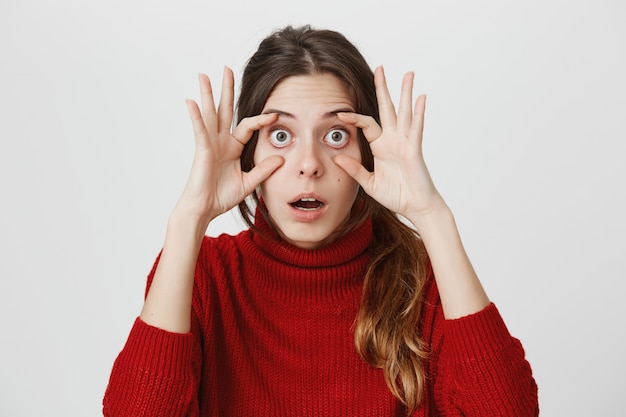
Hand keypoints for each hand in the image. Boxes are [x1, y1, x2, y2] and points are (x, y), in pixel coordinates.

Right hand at [178, 67, 282, 223]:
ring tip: (204, 75)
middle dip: (226, 90)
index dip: (261, 119)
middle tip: (227, 69)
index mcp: (232, 147)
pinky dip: (196, 116)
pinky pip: (200, 130)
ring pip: (210, 114)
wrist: (204, 209)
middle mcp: (220, 141)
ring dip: (207, 94)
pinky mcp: (202, 150)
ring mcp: (210, 144)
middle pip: (224, 110)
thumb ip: (264, 169)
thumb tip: (281, 158)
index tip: (275, 114)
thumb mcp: (249, 182)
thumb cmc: (221, 197)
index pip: (248, 126)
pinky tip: (192, 101)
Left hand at [334, 66, 446, 226]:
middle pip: (387, 108)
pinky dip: (419, 112)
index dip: (353, 117)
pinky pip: (416, 128)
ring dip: (405, 93)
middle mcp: (393, 140)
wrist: (415, 207)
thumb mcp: (369, 182)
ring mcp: (405, 142)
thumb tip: (337, 157)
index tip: (339, 112)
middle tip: (380, 68)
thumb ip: (354, 169)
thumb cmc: (395, 195)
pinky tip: (421, 97)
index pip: (366, 124)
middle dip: (383, 88)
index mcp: (380, 146)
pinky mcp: (415, 149)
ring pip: (404, 112)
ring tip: (408, 74)